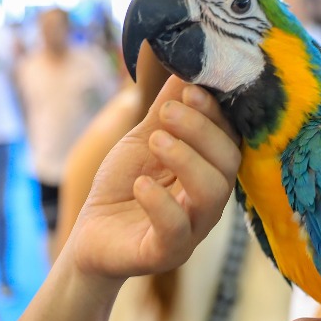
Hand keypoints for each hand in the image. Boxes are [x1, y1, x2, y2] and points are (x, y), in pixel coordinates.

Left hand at [65, 76, 240, 284]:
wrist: (90, 235)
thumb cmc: (123, 186)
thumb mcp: (143, 139)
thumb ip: (166, 108)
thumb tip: (185, 67)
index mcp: (209, 170)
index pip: (230, 138)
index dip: (215, 112)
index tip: (190, 89)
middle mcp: (208, 200)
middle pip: (228, 163)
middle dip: (201, 131)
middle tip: (167, 113)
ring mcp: (191, 230)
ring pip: (212, 195)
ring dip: (186, 160)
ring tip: (155, 140)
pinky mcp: (165, 253)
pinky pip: (176, 231)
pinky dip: (160, 203)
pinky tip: (140, 184)